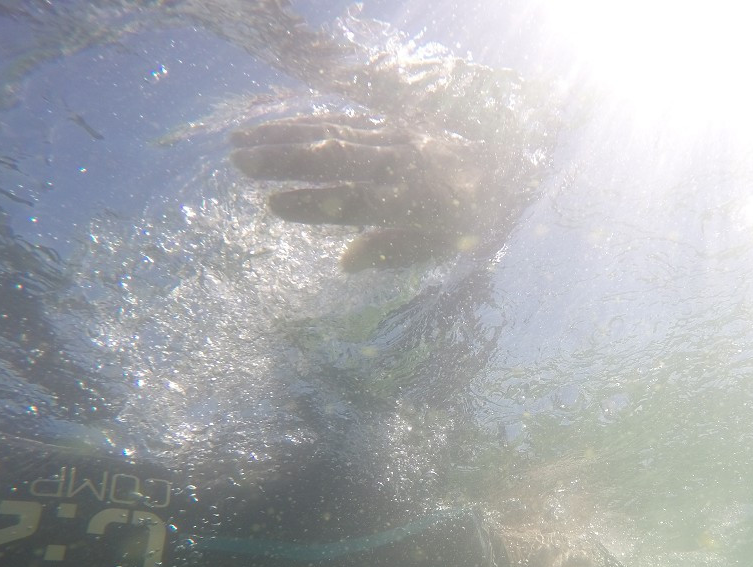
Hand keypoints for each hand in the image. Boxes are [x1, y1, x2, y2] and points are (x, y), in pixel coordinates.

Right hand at [230, 114, 492, 270]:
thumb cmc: (474, 220)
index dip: (315, 203)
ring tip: (240, 139)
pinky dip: (307, 119)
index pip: (357, 202)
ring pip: (335, 132)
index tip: (272, 205)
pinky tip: (276, 122)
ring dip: (285, 134)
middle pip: (337, 159)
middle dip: (286, 159)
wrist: (514, 167)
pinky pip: (346, 118)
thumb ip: (395, 252)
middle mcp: (403, 164)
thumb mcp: (444, 247)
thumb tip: (345, 262)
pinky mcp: (394, 122)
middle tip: (238, 163)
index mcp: (415, 202)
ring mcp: (397, 138)